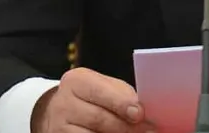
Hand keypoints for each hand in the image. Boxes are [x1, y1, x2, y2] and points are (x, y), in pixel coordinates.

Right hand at [31, 67, 154, 132]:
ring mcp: (59, 126)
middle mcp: (64, 103)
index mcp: (76, 81)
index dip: (121, 104)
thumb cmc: (91, 96)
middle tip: (149, 130)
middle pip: (99, 118)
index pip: (100, 92)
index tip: (140, 113)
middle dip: (127, 126)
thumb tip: (143, 112)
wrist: (60, 111)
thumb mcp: (103, 86)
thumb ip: (122, 95)